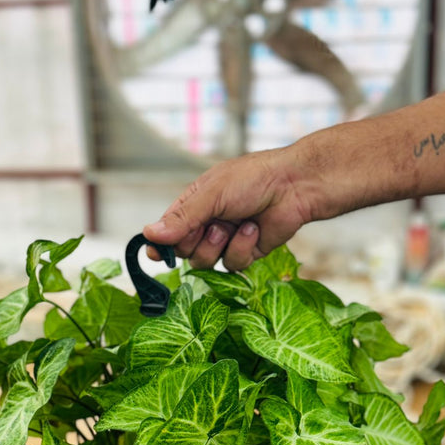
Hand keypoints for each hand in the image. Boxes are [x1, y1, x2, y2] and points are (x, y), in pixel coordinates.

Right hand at [143, 147, 312, 270]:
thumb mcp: (212, 194)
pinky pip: (232, 264)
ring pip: (205, 262)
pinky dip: (242, 247)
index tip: (156, 254)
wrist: (295, 186)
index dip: (160, 244)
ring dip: (219, 245)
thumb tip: (149, 234)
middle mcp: (207, 223)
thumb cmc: (253, 179)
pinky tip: (254, 228)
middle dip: (195, 242)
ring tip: (236, 224)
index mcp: (194, 204)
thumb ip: (181, 218)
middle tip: (211, 227)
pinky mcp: (245, 252)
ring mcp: (226, 240)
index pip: (167, 230)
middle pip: (183, 251)